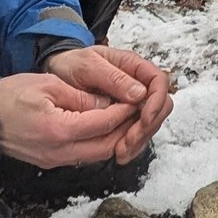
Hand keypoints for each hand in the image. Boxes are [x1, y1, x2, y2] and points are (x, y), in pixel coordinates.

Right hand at [0, 72, 140, 169]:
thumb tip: (108, 102)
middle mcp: (60, 151)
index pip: (104, 124)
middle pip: (107, 146)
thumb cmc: (11, 96)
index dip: (124, 111)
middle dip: (126, 129)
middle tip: (138, 110)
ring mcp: (56, 160)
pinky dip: (99, 142)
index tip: (136, 98)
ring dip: (115, 137)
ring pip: (98, 154)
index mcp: (60, 130)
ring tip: (125, 117)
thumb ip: (81, 97)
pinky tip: (104, 126)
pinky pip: (84, 154)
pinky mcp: (52, 161)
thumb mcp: (49, 86)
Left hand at [43, 44, 175, 163]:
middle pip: (160, 105)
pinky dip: (131, 146)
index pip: (158, 81)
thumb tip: (140, 93)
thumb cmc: (70, 65)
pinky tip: (118, 152)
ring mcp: (131, 102)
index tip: (144, 118)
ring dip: (139, 139)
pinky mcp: (123, 117)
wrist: (56, 73)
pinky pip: (136, 133)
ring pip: (150, 123)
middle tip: (129, 140)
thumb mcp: (87, 66)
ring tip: (120, 151)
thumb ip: (113, 78)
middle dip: (148, 125)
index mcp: (132, 66)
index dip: (156, 101)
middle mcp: (136, 84)